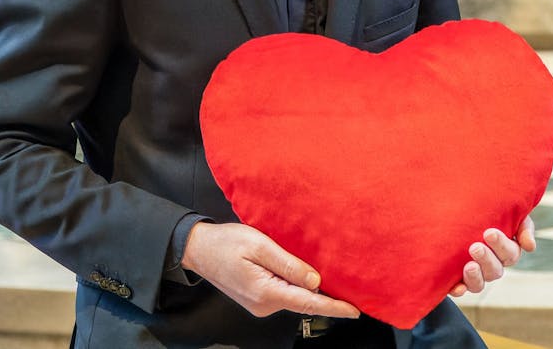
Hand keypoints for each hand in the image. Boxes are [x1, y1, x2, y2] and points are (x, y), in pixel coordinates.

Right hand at [181, 221, 360, 319]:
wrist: (197, 249)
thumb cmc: (224, 242)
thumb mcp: (259, 245)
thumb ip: (288, 264)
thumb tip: (314, 280)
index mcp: (266, 291)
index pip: (308, 302)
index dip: (334, 307)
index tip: (354, 310)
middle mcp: (264, 304)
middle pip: (302, 301)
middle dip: (325, 296)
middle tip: (348, 286)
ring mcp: (260, 304)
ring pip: (293, 297)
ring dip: (308, 288)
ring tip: (326, 275)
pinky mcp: (257, 299)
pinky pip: (283, 294)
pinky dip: (295, 286)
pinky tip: (302, 275)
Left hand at [448, 216, 535, 297]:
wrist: (461, 212)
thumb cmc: (491, 212)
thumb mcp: (510, 213)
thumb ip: (524, 227)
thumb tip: (530, 247)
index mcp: (506, 252)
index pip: (510, 253)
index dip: (501, 245)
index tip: (489, 233)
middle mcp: (492, 266)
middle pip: (495, 270)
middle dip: (486, 260)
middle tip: (475, 248)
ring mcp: (476, 274)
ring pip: (479, 284)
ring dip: (475, 277)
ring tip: (469, 266)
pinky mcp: (458, 279)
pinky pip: (460, 289)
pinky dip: (459, 290)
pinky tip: (456, 288)